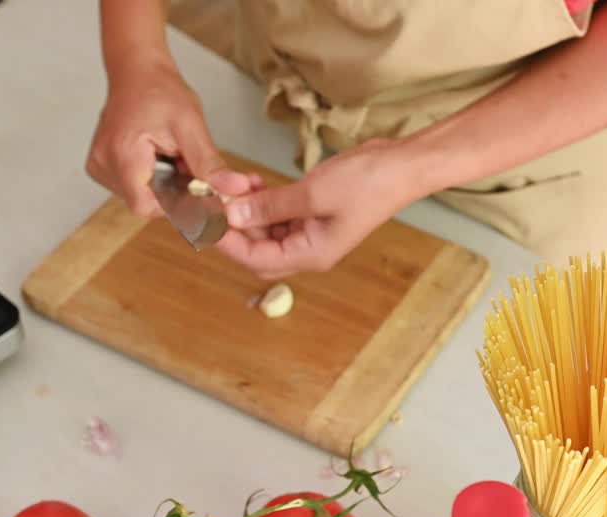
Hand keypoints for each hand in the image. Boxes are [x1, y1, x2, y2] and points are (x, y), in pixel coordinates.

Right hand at [85, 60, 249, 214]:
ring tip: (169, 154)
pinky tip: (157, 157)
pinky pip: (131, 187)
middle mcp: (103, 164)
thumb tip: (234, 190)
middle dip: (172, 190)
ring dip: (162, 184)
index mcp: (122, 155)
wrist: (138, 70)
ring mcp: (99, 166)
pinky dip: (151, 178)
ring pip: (140, 196)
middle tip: (183, 160)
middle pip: (145, 203)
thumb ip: (210, 163)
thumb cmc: (160, 91)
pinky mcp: (101, 166)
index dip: (175, 203)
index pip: (146, 207)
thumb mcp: (191, 126)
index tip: (193, 186)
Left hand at [216, 139, 419, 278]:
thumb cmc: (368, 183)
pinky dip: (261, 201)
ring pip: (264, 230)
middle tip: (214, 199)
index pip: (255, 258)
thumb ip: (271, 206)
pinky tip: (251, 182)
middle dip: (233, 226)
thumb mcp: (313, 193)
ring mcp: (310, 232)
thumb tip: (233, 215)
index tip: (204, 218)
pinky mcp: (312, 213)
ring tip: (235, 182)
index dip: (226, 241)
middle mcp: (307, 249)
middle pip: (256, 249)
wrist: (402, 166)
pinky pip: (277, 214)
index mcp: (310, 255)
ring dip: (246, 209)